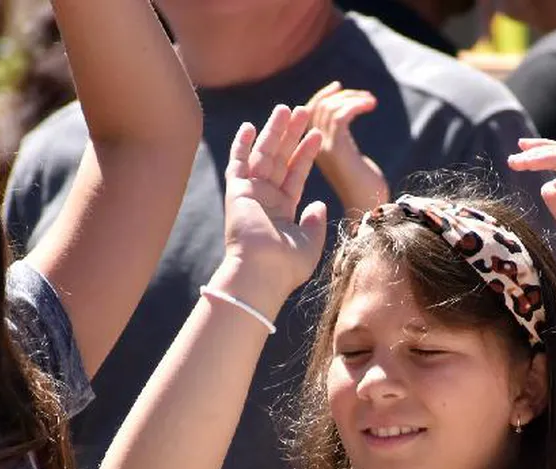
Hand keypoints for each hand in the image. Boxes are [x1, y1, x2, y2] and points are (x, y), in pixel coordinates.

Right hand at [224, 105, 327, 297]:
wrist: (261, 273)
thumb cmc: (287, 266)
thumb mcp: (310, 243)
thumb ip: (315, 222)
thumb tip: (319, 204)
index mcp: (282, 213)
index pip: (294, 176)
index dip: (305, 154)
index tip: (316, 135)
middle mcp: (265, 202)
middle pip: (280, 160)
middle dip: (291, 135)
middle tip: (303, 110)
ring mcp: (250, 197)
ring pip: (263, 156)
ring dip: (273, 132)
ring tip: (286, 109)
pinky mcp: (236, 194)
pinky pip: (237, 165)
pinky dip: (240, 146)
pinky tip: (249, 127)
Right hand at [304, 81, 388, 214]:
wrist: (369, 213)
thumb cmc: (364, 192)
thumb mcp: (350, 160)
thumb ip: (343, 142)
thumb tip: (346, 116)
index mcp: (313, 153)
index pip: (306, 118)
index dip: (320, 99)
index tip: (338, 87)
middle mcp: (313, 152)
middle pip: (313, 111)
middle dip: (334, 96)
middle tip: (354, 92)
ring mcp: (322, 152)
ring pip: (326, 110)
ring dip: (349, 98)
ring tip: (370, 102)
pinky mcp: (336, 152)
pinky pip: (339, 117)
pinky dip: (355, 105)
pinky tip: (371, 106)